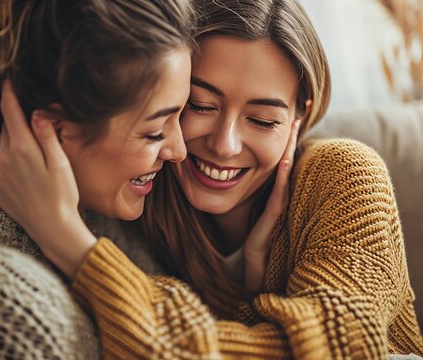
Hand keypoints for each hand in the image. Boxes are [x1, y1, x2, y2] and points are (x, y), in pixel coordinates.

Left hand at [0, 80, 95, 278]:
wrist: (52, 228)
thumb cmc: (63, 195)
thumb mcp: (61, 163)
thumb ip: (46, 136)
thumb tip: (36, 112)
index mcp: (23, 149)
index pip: (11, 112)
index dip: (8, 93)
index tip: (7, 79)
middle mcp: (4, 158)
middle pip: (6, 128)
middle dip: (17, 123)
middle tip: (36, 129)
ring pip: (0, 144)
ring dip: (11, 141)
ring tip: (32, 156)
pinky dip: (5, 157)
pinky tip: (23, 170)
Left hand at [243, 119, 300, 292]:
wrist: (251, 262)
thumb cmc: (244, 234)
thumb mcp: (238, 203)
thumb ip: (229, 184)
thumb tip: (205, 165)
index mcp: (270, 187)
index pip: (277, 156)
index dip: (281, 135)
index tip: (286, 112)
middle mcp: (277, 191)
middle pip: (286, 157)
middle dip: (290, 134)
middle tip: (298, 109)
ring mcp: (278, 203)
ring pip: (286, 171)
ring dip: (290, 148)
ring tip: (295, 125)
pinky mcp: (274, 216)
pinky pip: (280, 193)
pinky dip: (284, 177)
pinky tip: (285, 161)